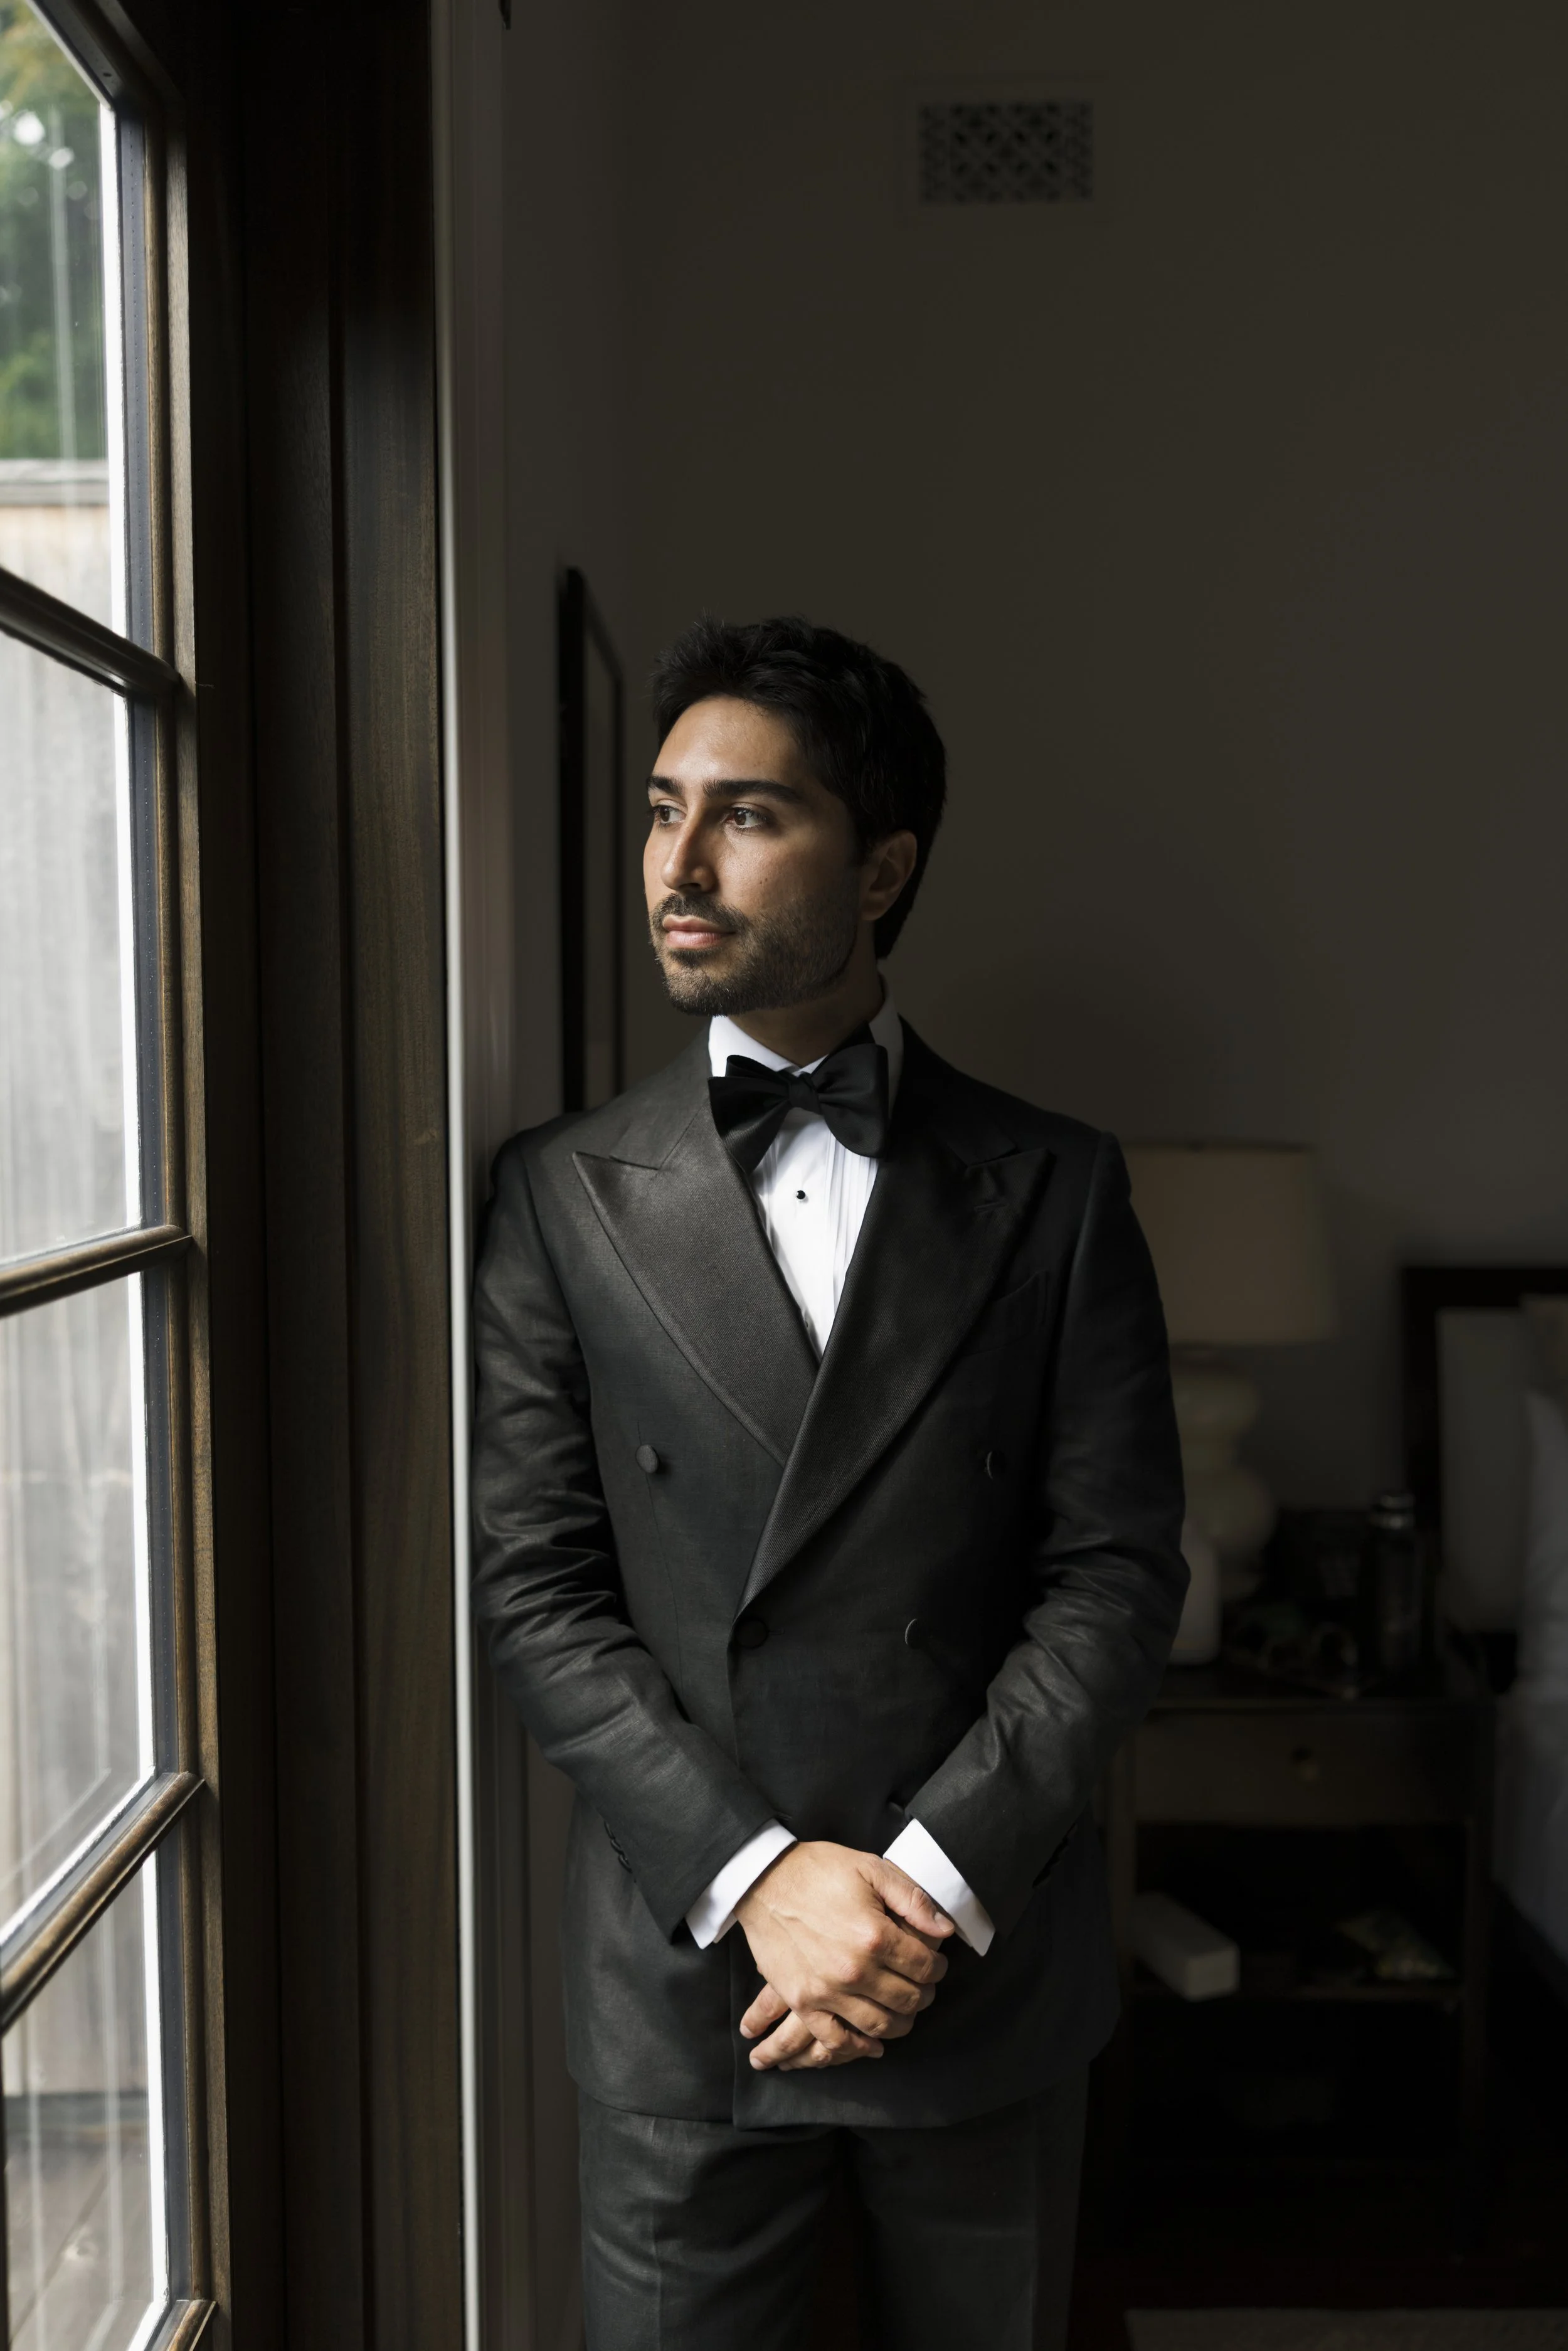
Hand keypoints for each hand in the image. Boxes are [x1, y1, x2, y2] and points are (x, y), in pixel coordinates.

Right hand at [734, 1841, 953, 2071]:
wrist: (764, 1879)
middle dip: (924, 1995)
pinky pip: (835, 2040)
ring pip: (879, 2025)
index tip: (936, 1964)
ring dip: (900, 2024)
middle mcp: (854, 1969)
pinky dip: (858, 2047)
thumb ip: (912, 1899)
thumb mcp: (871, 1869)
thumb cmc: (819, 1870)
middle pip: (907, 1999)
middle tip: (924, 1988)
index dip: (938, 1967)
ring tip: (904, 2011)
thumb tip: (945, 1928)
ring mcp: (826, 1990)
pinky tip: (872, 2044)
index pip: (924, 1967)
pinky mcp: (802, 2001)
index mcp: (875, 1935)